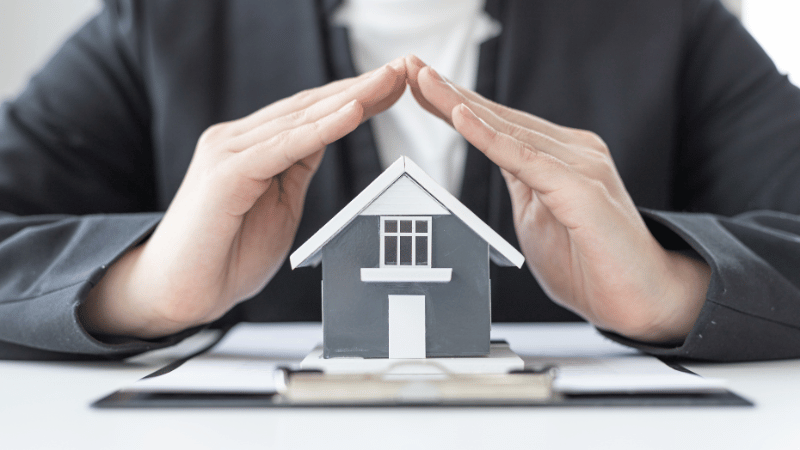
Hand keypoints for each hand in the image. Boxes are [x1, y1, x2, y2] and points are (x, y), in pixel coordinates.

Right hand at [80, 60, 407, 338]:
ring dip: (350, 98)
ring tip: (388, 81)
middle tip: (401, 71)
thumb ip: (296, 168)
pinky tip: (354, 112)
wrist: (179, 294)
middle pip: (308, 107)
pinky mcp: (226, 172)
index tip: (392, 88)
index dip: (353, 98)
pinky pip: (284, 146)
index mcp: (250, 147)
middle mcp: (236, 139)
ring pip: (300, 119)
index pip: (309, 114)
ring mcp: (228, 152)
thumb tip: (324, 137)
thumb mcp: (279, 204)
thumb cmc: (226, 255)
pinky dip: (322, 129)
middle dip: (359, 88)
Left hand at [406, 55, 709, 342]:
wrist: (641, 301)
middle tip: (410, 67)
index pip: (499, 124)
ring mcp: (580, 165)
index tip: (420, 86)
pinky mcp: (582, 189)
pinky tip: (460, 117)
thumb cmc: (590, 264)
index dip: (456, 104)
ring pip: (507, 129)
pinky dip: (489, 137)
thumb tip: (497, 158)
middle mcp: (572, 151)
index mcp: (560, 157)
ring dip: (460, 104)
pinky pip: (526, 159)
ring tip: (424, 81)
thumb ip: (519, 182)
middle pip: (499, 117)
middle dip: (450, 92)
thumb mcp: (537, 216)